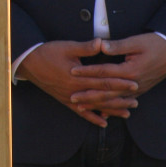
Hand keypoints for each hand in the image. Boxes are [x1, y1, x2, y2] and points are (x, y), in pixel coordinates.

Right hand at [18, 39, 138, 127]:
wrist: (29, 64)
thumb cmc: (48, 53)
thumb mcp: (67, 47)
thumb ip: (85, 47)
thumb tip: (101, 43)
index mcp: (78, 77)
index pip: (104, 81)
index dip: (120, 82)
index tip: (134, 84)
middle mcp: (76, 90)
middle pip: (102, 96)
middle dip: (120, 99)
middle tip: (136, 101)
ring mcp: (70, 97)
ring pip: (95, 106)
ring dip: (111, 110)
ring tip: (126, 113)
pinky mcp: (65, 100)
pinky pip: (81, 112)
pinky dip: (93, 117)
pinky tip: (103, 122)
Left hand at [71, 33, 165, 99]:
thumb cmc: (156, 44)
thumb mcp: (137, 42)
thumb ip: (117, 46)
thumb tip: (100, 45)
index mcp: (131, 70)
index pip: (104, 72)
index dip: (87, 72)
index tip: (72, 71)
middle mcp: (134, 84)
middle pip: (107, 92)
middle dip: (89, 95)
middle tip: (72, 98)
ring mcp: (138, 90)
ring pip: (114, 101)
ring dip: (97, 105)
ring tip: (82, 108)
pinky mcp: (140, 91)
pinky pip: (123, 102)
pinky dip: (111, 108)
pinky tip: (102, 114)